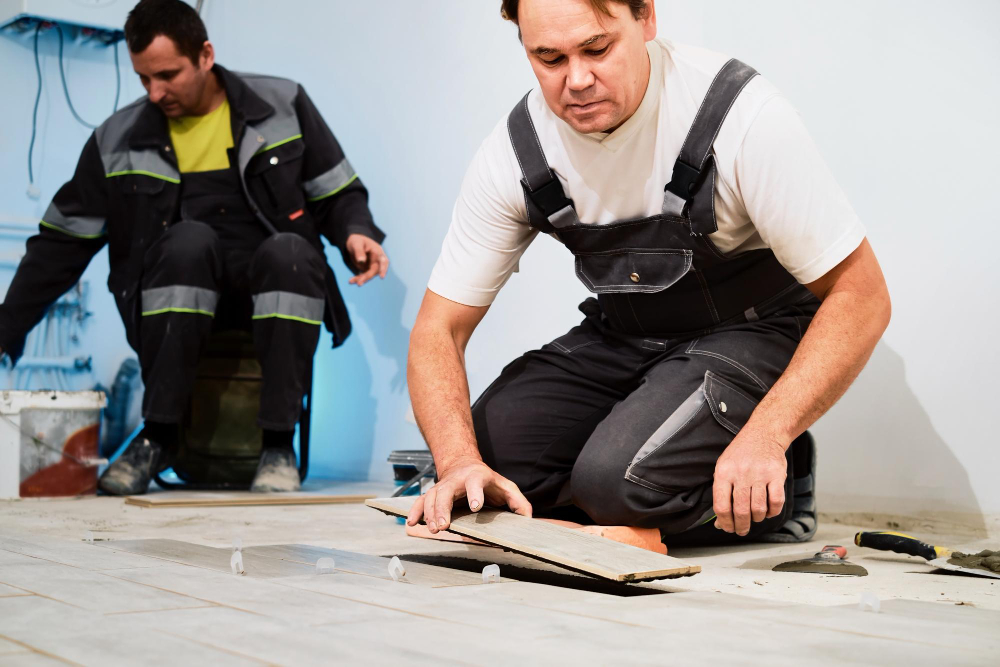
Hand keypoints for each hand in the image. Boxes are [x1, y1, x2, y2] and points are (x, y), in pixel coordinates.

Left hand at [345, 234, 388, 285]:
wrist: (353, 243)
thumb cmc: (356, 240)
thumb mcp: (356, 243)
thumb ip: (359, 251)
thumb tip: (361, 261)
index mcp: (377, 251)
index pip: (383, 261)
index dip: (383, 269)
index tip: (382, 277)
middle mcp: (377, 260)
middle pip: (375, 270)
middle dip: (367, 277)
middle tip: (359, 283)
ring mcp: (372, 265)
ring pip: (369, 275)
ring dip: (361, 279)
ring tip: (351, 281)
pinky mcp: (366, 269)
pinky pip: (363, 275)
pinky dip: (357, 278)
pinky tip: (351, 281)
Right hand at [405, 457, 531, 532]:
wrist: (464, 465)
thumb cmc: (487, 481)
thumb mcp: (506, 487)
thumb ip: (518, 502)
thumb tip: (528, 519)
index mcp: (477, 477)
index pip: (475, 483)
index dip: (475, 494)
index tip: (475, 506)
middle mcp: (457, 480)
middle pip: (446, 491)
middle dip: (443, 508)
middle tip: (443, 525)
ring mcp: (443, 486)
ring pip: (431, 497)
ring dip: (430, 513)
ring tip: (432, 529)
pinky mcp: (433, 494)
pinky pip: (421, 501)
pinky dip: (415, 511)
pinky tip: (412, 523)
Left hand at [712, 429, 787, 535]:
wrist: (764, 434)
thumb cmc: (741, 454)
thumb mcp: (724, 467)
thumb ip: (721, 493)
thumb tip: (719, 522)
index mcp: (724, 472)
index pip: (721, 506)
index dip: (724, 522)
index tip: (727, 528)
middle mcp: (741, 473)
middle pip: (741, 511)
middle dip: (741, 526)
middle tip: (741, 530)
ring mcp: (760, 474)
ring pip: (759, 509)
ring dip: (757, 519)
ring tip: (755, 517)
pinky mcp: (777, 475)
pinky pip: (776, 502)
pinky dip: (773, 512)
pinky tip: (768, 511)